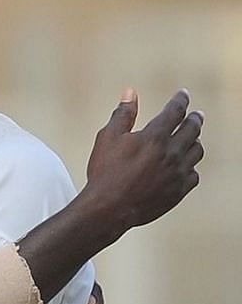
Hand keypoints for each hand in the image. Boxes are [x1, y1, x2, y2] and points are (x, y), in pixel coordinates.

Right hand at [84, 88, 203, 237]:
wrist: (109, 208)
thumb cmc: (106, 174)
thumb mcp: (108, 138)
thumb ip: (122, 115)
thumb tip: (130, 94)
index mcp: (155, 137)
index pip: (175, 111)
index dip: (180, 100)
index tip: (183, 95)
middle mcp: (171, 153)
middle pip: (192, 129)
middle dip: (194, 118)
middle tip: (195, 115)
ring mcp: (177, 173)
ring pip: (196, 151)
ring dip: (195, 141)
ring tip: (192, 139)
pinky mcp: (178, 191)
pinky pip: (193, 175)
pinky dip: (191, 167)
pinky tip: (186, 166)